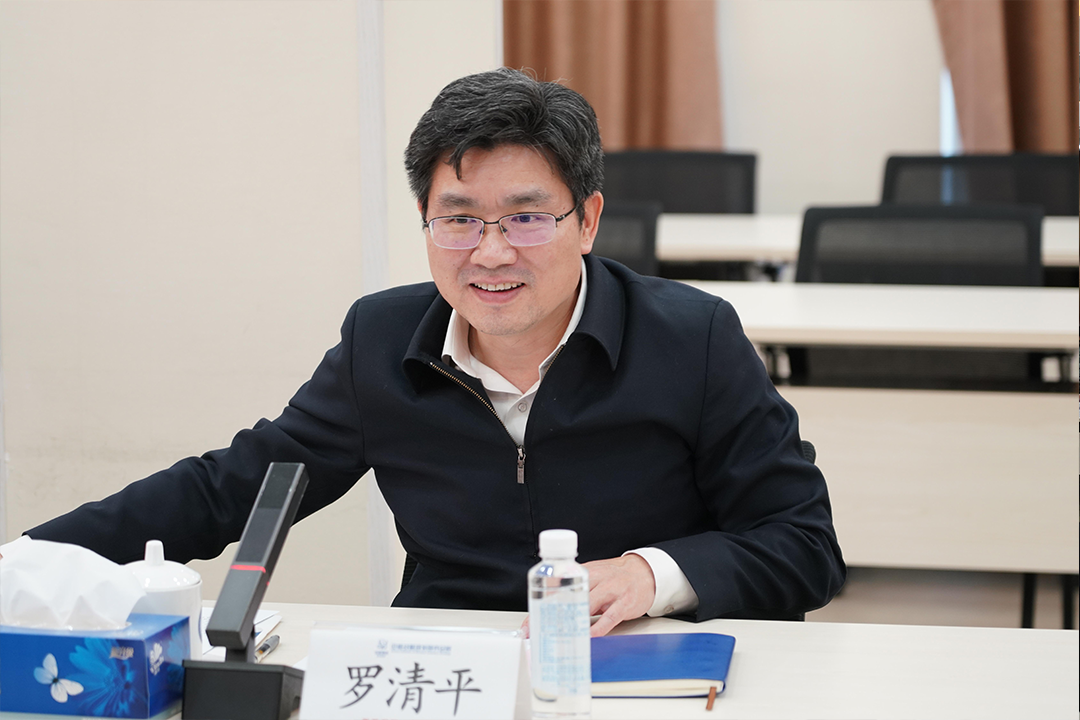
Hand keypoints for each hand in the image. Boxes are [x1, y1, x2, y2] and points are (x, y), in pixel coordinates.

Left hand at [517, 554, 655, 638]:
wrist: (645, 572)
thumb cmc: (616, 577)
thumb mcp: (593, 577)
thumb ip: (575, 589)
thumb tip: (552, 611)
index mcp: (584, 572)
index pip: (557, 588)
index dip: (541, 607)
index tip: (529, 624)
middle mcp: (596, 579)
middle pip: (568, 597)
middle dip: (551, 616)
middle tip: (540, 633)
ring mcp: (611, 590)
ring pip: (587, 605)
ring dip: (571, 623)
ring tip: (559, 637)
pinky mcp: (624, 603)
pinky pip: (609, 618)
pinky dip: (597, 629)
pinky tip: (588, 637)